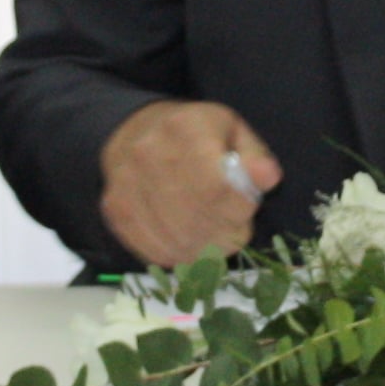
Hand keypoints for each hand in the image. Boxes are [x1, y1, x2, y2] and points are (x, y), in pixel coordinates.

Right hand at [101, 100, 279, 266]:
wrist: (132, 133)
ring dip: (206, 248)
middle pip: (198, 220)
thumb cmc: (195, 134)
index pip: (217, 188)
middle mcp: (148, 156)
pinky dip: (181, 255)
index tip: (246, 207)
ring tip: (213, 232)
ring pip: (178, 243)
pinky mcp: (116, 212)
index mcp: (184, 129)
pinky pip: (156, 252)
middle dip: (226, 232)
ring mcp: (127, 186)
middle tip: (232, 224)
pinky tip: (189, 239)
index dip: (240, 208)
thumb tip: (269, 177)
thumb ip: (254, 156)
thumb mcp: (232, 131)